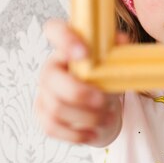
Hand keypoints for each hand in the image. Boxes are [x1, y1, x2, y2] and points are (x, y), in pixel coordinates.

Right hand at [35, 19, 122, 145]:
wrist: (104, 108)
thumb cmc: (107, 79)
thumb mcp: (115, 63)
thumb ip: (117, 49)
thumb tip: (121, 39)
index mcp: (68, 47)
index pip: (54, 30)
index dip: (65, 39)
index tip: (85, 53)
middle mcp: (51, 68)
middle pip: (50, 77)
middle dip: (79, 92)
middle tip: (104, 101)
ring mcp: (44, 92)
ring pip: (56, 106)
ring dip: (86, 116)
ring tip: (108, 117)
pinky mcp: (42, 115)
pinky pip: (52, 127)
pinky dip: (76, 133)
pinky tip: (94, 132)